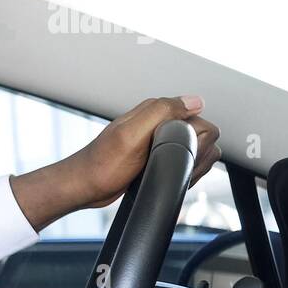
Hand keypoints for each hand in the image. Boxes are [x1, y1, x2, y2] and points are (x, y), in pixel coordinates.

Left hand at [11, 95, 220, 230]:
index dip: (196, 139)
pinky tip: (162, 177)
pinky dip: (180, 173)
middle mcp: (159, 124)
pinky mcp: (157, 158)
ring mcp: (159, 142)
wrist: (85, 187)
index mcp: (154, 112)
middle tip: (164, 163)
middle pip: (202, 137)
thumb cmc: (102, 165)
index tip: (176, 150)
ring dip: (188, 167)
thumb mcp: (131, 135)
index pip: (199, 119)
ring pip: (196, 152)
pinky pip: (184, 164)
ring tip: (161, 171)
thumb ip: (161, 112)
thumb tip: (194, 101)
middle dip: (193, 156)